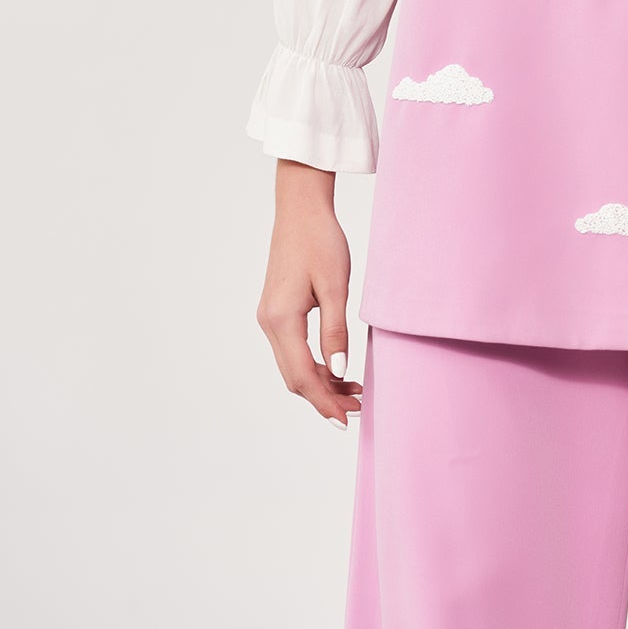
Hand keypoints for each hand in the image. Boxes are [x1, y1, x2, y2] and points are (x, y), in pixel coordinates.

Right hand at [257, 158, 363, 427]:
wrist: (301, 209)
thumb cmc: (321, 241)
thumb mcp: (336, 287)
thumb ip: (336, 332)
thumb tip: (340, 372)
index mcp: (281, 320)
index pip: (303, 376)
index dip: (324, 401)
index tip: (347, 419)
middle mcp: (268, 323)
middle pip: (294, 377)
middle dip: (323, 398)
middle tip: (357, 408)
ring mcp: (269, 317)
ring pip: (293, 365)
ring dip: (320, 382)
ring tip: (353, 390)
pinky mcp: (276, 310)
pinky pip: (292, 349)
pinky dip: (314, 364)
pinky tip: (337, 367)